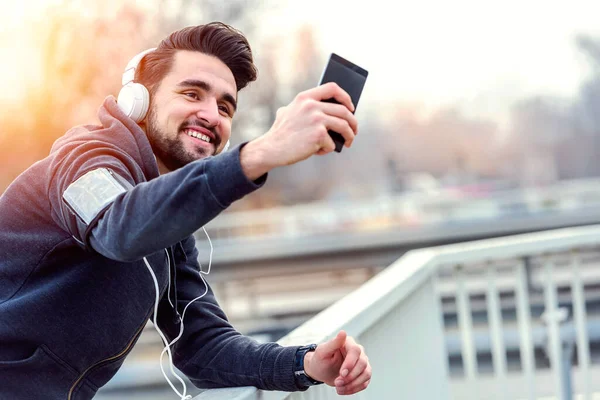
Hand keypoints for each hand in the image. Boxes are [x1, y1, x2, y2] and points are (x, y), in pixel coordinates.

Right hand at [240, 83, 357, 179]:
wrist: (270, 149)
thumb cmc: (281, 134)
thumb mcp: (288, 112)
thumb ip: (304, 108)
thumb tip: (332, 114)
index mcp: (305, 97)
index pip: (332, 88)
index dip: (345, 97)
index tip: (350, 107)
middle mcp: (311, 105)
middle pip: (344, 110)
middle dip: (353, 122)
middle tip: (354, 130)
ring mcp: (316, 119)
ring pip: (344, 126)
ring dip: (349, 135)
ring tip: (348, 142)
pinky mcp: (319, 135)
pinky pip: (332, 143)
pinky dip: (327, 150)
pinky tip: (318, 151)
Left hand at [304, 330, 371, 395]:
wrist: (320, 371)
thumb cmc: (320, 360)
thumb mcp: (322, 352)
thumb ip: (333, 343)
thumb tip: (343, 332)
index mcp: (348, 343)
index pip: (355, 351)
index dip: (350, 363)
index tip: (342, 374)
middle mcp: (358, 351)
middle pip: (362, 363)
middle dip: (350, 376)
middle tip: (337, 382)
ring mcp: (362, 362)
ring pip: (366, 373)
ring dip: (353, 384)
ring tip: (339, 388)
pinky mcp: (363, 373)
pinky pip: (365, 382)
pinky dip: (354, 388)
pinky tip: (343, 390)